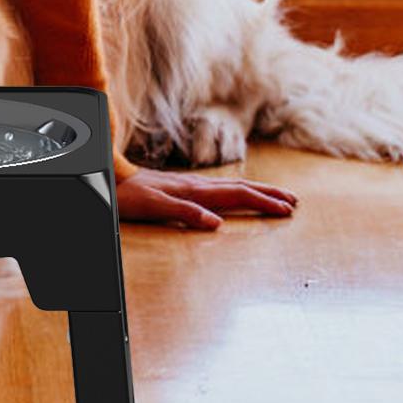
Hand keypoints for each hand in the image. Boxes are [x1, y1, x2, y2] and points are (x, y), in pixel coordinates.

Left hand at [116, 166, 296, 229]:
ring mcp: (189, 184)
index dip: (264, 202)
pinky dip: (235, 192)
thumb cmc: (128, 196)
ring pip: (230, 186)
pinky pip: (217, 190)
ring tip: (274, 196)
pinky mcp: (181, 187)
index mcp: (194, 190)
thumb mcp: (153, 207)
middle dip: (268, 193)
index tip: (287, 210)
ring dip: (255, 190)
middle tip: (294, 201)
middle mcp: (195, 185)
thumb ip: (184, 212)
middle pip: (239, 187)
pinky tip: (235, 196)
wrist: (108, 179)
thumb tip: (216, 223)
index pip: (237, 195)